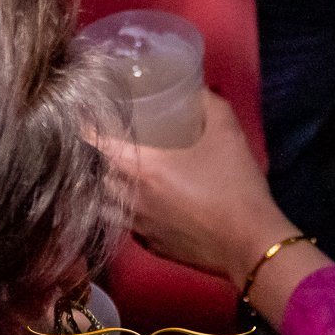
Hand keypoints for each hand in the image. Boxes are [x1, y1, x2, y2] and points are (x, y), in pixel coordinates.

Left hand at [96, 94, 291, 285]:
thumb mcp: (226, 132)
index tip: (85, 118)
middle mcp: (131, 198)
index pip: (96, 145)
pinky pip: (124, 224)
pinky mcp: (150, 246)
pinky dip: (123, 210)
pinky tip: (139, 202)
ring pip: (104, 204)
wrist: (250, 242)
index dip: (86, 129)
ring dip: (105, 187)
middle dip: (95, 158)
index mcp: (142, 168)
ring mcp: (138, 226)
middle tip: (105, 141)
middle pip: (96, 175)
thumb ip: (208, 104)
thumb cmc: (235, 184)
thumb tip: (197, 89)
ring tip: (116, 172)